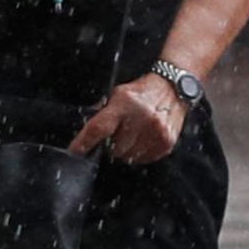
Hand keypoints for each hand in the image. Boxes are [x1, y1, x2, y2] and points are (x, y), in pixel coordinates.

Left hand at [71, 75, 185, 163]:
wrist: (173, 88)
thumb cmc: (143, 92)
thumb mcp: (119, 94)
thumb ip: (103, 112)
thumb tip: (87, 132)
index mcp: (124, 105)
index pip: (99, 128)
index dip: (84, 142)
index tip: (75, 151)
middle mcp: (141, 119)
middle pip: (114, 148)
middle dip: (112, 144)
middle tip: (119, 133)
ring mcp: (155, 133)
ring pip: (129, 157)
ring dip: (127, 150)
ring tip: (134, 134)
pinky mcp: (166, 142)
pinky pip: (144, 159)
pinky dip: (141, 153)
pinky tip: (144, 138)